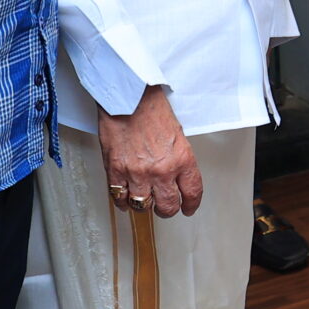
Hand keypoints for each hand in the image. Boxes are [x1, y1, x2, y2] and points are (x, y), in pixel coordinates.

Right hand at [98, 85, 203, 217]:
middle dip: (168, 209)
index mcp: (182, 159)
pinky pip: (119, 198)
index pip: (192, 192)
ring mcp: (137, 173)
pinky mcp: (116, 171)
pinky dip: (122, 201)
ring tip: (144, 201)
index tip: (188, 208)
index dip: (191, 204)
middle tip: (165, 206)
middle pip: (168, 206)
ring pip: (143, 206)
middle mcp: (162, 170)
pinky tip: (125, 198)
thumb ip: (178, 159)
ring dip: (144, 206)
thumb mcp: (177, 135)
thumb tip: (177, 177)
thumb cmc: (151, 109)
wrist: (128, 98)